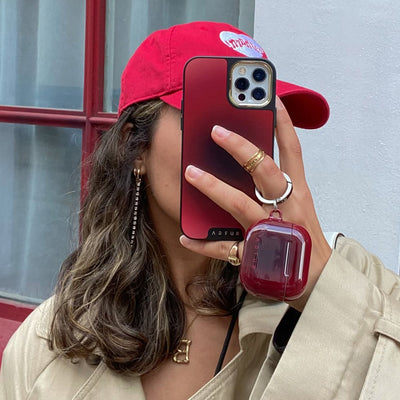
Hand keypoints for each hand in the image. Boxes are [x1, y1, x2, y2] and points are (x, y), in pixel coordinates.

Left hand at [180, 97, 331, 310]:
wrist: (316, 278)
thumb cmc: (302, 236)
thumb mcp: (297, 206)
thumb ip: (277, 185)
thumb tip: (248, 162)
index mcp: (299, 192)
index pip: (293, 151)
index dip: (283, 124)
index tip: (270, 98)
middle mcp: (287, 208)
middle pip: (266, 172)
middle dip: (242, 149)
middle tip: (216, 130)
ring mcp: (271, 231)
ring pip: (240, 204)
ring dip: (214, 187)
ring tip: (190, 172)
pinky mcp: (256, 254)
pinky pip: (226, 248)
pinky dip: (204, 242)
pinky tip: (186, 235)